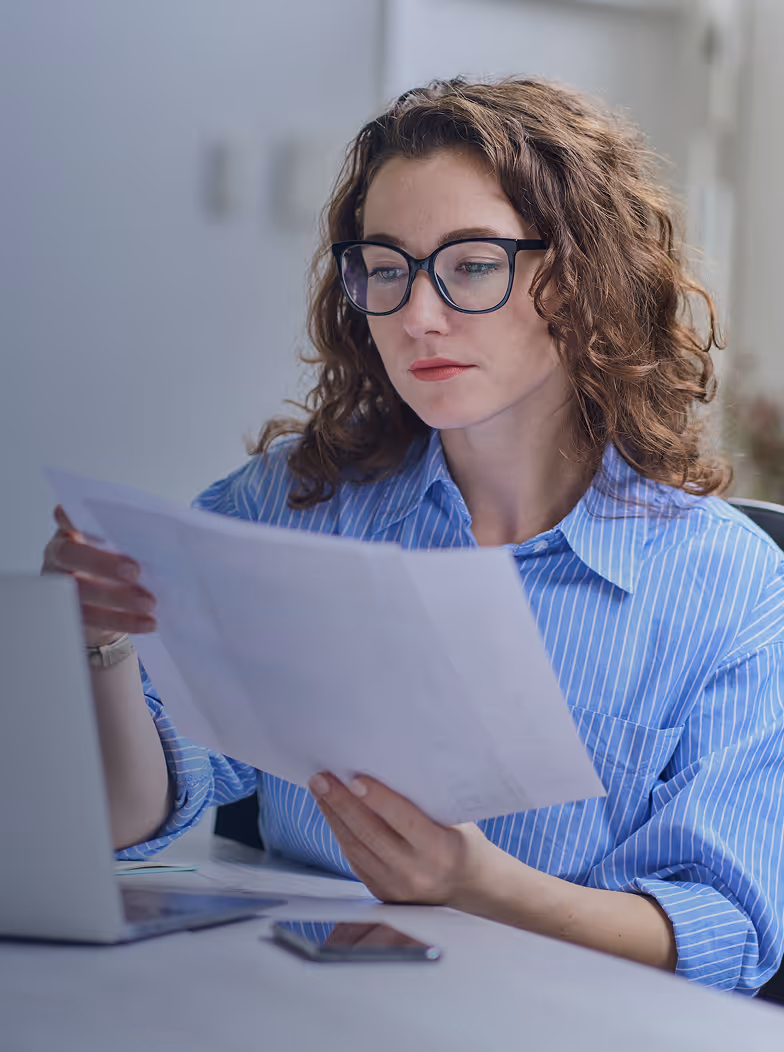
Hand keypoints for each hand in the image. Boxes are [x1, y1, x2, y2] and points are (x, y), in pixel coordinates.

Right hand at [41, 505, 156, 647]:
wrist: (110, 604)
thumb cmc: (119, 562)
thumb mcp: (124, 545)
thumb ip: (134, 538)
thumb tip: (169, 539)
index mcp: (72, 530)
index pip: (67, 517)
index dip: (71, 517)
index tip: (87, 518)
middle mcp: (60, 556)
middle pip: (70, 556)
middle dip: (101, 563)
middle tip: (134, 571)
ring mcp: (61, 586)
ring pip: (81, 592)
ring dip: (118, 599)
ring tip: (148, 603)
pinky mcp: (72, 615)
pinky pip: (94, 621)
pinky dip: (124, 622)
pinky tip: (148, 622)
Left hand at [308, 771, 489, 905]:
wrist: (469, 885)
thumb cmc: (462, 841)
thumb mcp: (455, 818)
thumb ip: (424, 801)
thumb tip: (385, 768)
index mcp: (440, 850)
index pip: (403, 820)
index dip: (377, 799)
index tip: (354, 778)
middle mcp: (416, 872)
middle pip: (370, 833)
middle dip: (341, 803)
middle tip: (321, 778)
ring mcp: (396, 886)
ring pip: (356, 847)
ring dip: (333, 816)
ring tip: (320, 790)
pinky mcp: (382, 892)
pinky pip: (354, 860)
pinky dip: (341, 833)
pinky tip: (332, 814)